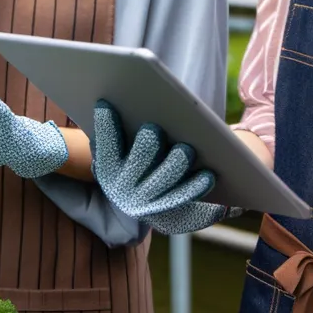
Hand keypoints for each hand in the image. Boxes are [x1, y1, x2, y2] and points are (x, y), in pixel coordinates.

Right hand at [91, 100, 222, 233]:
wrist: (144, 204)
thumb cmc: (136, 161)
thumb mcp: (121, 149)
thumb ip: (119, 132)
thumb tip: (114, 100)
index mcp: (109, 168)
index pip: (106, 144)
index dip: (104, 126)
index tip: (105, 103)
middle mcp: (124, 188)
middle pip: (138, 161)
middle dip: (146, 145)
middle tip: (154, 130)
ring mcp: (147, 202)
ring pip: (163, 180)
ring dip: (174, 164)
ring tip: (186, 150)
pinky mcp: (171, 211)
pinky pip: (185, 197)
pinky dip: (196, 187)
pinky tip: (208, 175)